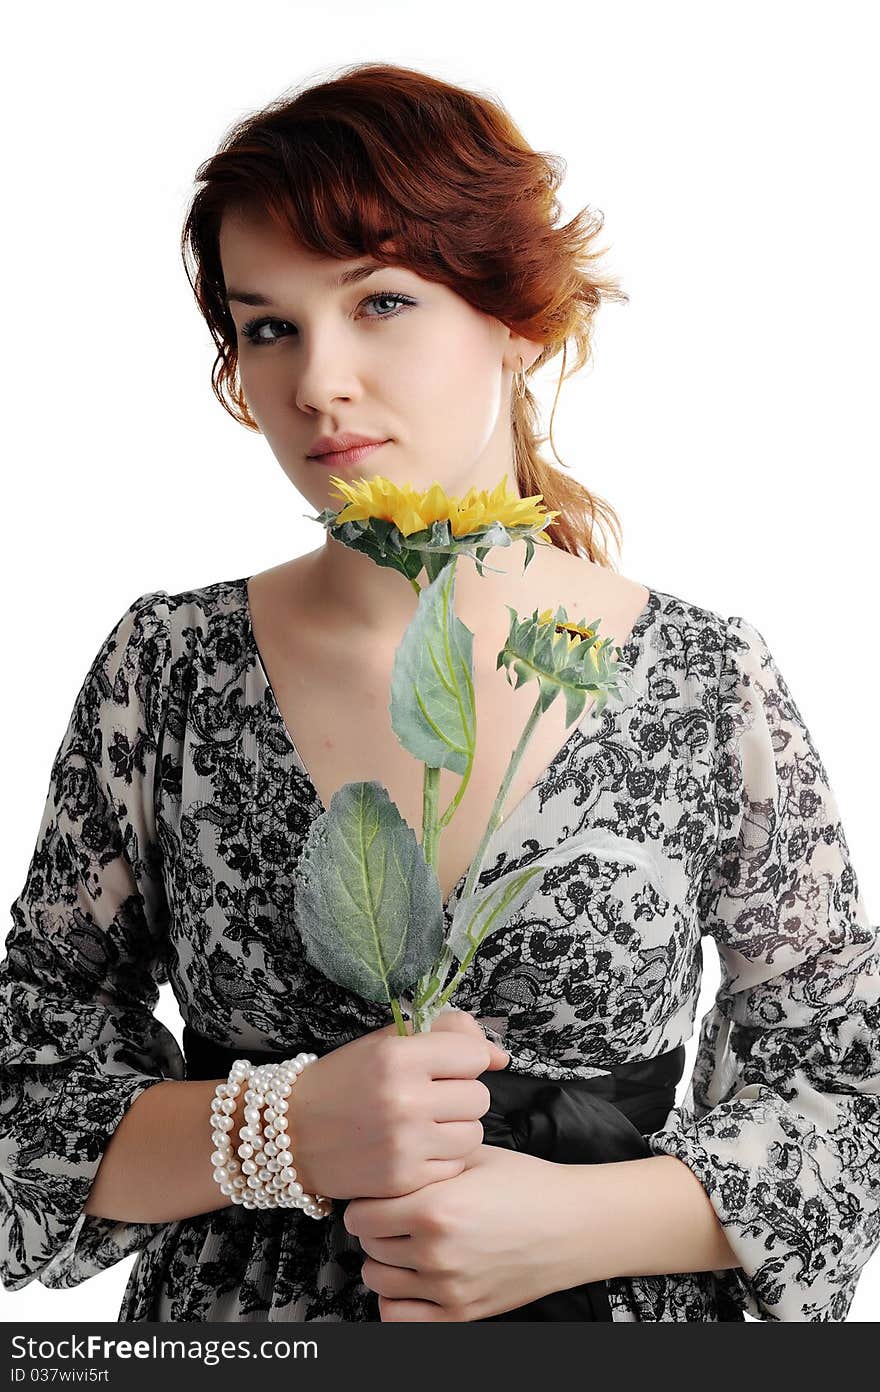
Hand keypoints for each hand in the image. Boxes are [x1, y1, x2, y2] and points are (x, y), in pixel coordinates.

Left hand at [344, 1145, 575, 1321]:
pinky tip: (411, 1277)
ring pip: (377, 1280)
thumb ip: (424, 1163)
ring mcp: (448, 1288)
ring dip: (384, 1260)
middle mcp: (436, 1252)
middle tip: (395, 1214)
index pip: (361, 1214)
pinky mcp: (462, 1313)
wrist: (573, 1224)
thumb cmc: (528, 1186)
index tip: (379, 1194)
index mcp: (434, 1209)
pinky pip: (398, 1318)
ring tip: (405, 1243)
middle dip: (376, 1227)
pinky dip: (395, 1299)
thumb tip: (384, 1167)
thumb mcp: (472, 1157)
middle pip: (368, 1245)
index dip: (368, 1200)